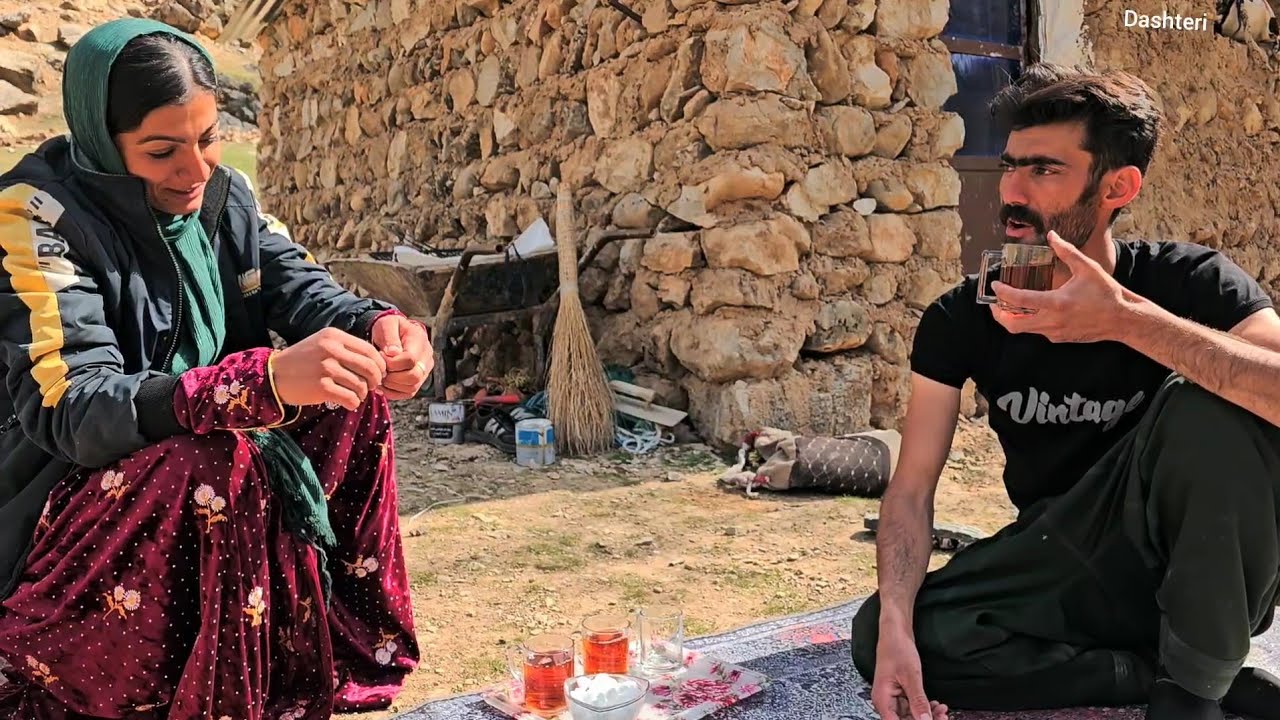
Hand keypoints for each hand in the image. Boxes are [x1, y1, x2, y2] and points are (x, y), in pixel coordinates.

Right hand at [271, 328, 386, 410]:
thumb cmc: (303, 361)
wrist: (273, 374)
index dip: (379, 365)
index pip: (369, 350)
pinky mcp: (321, 387)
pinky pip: (350, 398)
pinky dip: (353, 403)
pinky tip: (349, 403)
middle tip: (371, 387)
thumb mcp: (323, 344)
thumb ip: (347, 349)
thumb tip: (377, 363)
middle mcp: (331, 350)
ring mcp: (326, 368)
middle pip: (369, 367)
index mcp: (334, 336)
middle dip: (375, 380)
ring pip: (361, 385)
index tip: (379, 374)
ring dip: (363, 394)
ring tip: (356, 395)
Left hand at [370, 313, 432, 400]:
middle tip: (380, 370)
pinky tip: (383, 384)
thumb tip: (393, 353)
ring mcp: (424, 371)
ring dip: (391, 385)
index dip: (392, 362)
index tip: (381, 356)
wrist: (394, 333)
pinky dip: (393, 392)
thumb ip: (389, 336)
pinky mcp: (418, 381)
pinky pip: (408, 393)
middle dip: (392, 376)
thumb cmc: (389, 327)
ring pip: (411, 387)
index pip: (410, 359)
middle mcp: (426, 358)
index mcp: (420, 341)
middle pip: (414, 376)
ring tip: (380, 376)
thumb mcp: (386, 324)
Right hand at [871, 625, 947, 719]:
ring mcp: (892, 697)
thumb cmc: (897, 648)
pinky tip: (936, 704)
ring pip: (910, 715)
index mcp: (882, 699)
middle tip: (943, 717)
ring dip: (927, 714)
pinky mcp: (900, 693)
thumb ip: (918, 701)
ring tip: (942, 710)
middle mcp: (885, 701)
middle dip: (924, 719)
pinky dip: (924, 706)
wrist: (895, 632)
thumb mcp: (911, 676)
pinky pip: (912, 706)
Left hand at [990, 231, 1132, 343]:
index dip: (1003, 293)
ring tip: (1008, 306)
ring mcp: (1055, 333)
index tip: (995, 285)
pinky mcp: (1060, 338)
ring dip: (1012, 319)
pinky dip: (1028, 322)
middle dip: (999, 315)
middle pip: (1013, 325)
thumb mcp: (1087, 268)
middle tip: (994, 303)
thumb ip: (1066, 251)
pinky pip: (1037, 331)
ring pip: (1024, 330)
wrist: (1123, 319)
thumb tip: (1052, 235)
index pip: (1020, 300)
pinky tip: (1030, 310)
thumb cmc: (1106, 293)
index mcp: (1057, 303)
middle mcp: (1053, 321)